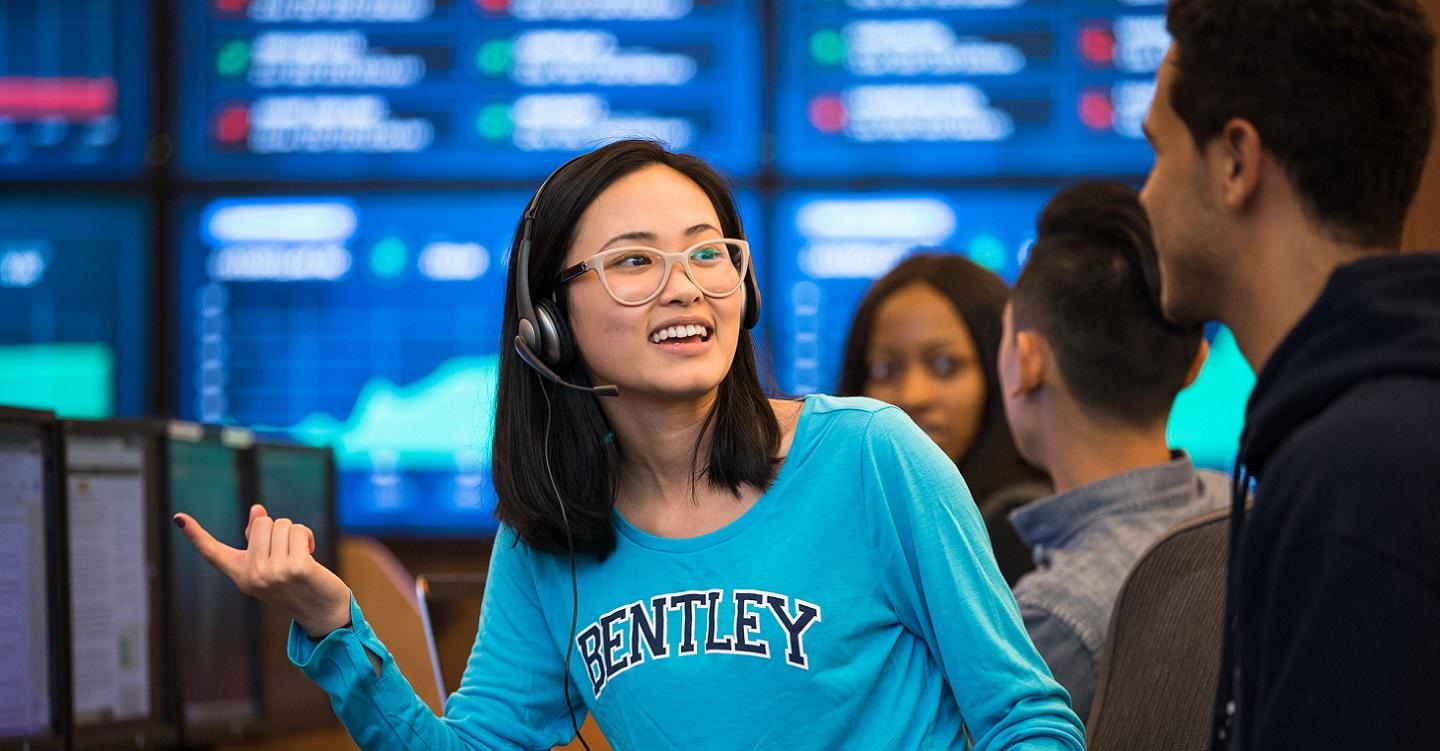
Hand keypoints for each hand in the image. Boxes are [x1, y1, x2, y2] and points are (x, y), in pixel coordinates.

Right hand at [174, 504, 351, 638]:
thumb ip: (261, 539)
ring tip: (301, 555)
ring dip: (295, 533)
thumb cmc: (296, 584)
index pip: (213, 553)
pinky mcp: (296, 568)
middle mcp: (252, 576)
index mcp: (241, 576)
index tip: (178, 518)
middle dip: (278, 529)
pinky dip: (306, 537)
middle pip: (261, 523)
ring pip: (281, 524)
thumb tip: (257, 510)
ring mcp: (273, 573)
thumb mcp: (271, 564)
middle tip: (288, 551)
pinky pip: (298, 531)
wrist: (321, 612)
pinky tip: (311, 555)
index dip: (195, 534)